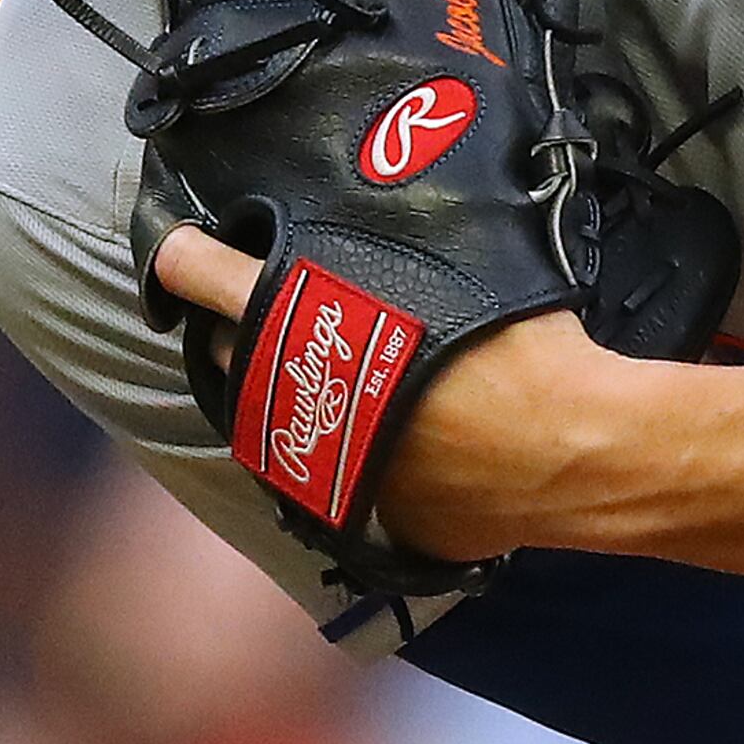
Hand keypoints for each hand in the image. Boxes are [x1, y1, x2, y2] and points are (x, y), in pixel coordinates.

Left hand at [151, 225, 637, 562]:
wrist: (570, 450)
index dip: (184, 260)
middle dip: (243, 331)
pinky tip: (396, 447)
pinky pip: (334, 479)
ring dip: (289, 398)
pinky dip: (353, 460)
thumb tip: (386, 231)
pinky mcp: (351, 513)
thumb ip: (399, 257)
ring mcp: (314, 459)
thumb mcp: (461, 265)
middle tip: (281, 314)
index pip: (207, 276)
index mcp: (306, 319)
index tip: (174, 253)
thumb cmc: (523, 345)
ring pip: (272, 421)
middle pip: (232, 353)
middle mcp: (292, 390)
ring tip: (333, 380)